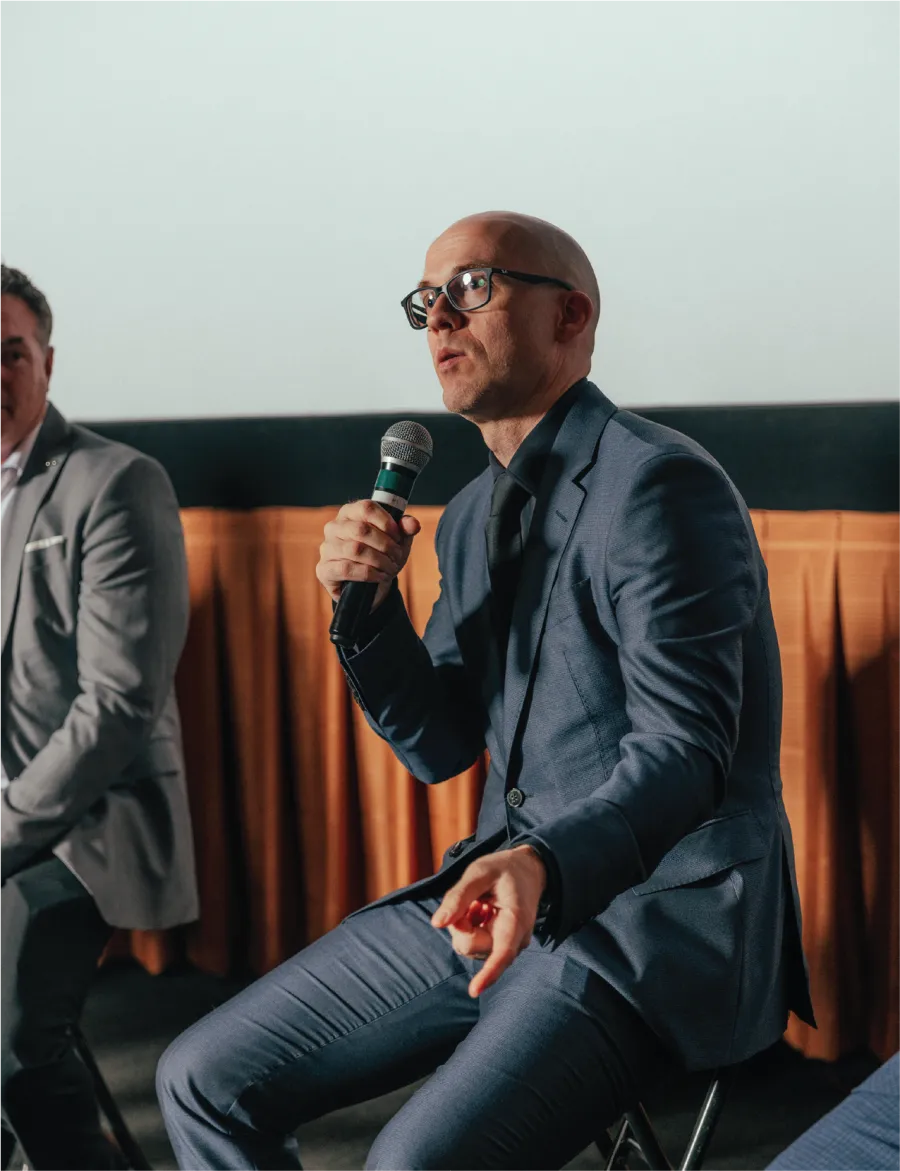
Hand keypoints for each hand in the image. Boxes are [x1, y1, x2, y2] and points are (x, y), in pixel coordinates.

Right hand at [316, 499, 420, 609]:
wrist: (370, 585)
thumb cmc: (382, 554)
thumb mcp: (397, 540)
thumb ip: (405, 528)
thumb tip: (413, 524)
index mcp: (350, 512)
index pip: (366, 507)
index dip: (386, 522)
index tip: (398, 536)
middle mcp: (334, 527)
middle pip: (361, 529)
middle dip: (385, 545)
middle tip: (397, 556)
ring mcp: (327, 548)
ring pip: (355, 550)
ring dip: (379, 561)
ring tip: (391, 568)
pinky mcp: (324, 569)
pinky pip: (347, 568)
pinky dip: (369, 573)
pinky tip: (380, 576)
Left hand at [431, 845, 547, 997]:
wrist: (526, 871)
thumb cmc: (503, 869)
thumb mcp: (479, 872)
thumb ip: (458, 896)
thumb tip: (437, 924)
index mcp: (516, 919)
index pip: (503, 952)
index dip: (489, 973)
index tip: (474, 990)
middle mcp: (514, 940)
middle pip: (471, 945)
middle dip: (460, 923)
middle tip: (471, 899)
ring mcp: (506, 946)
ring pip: (467, 946)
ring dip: (464, 923)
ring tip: (480, 903)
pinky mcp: (497, 948)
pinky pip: (471, 944)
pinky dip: (468, 926)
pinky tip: (481, 910)